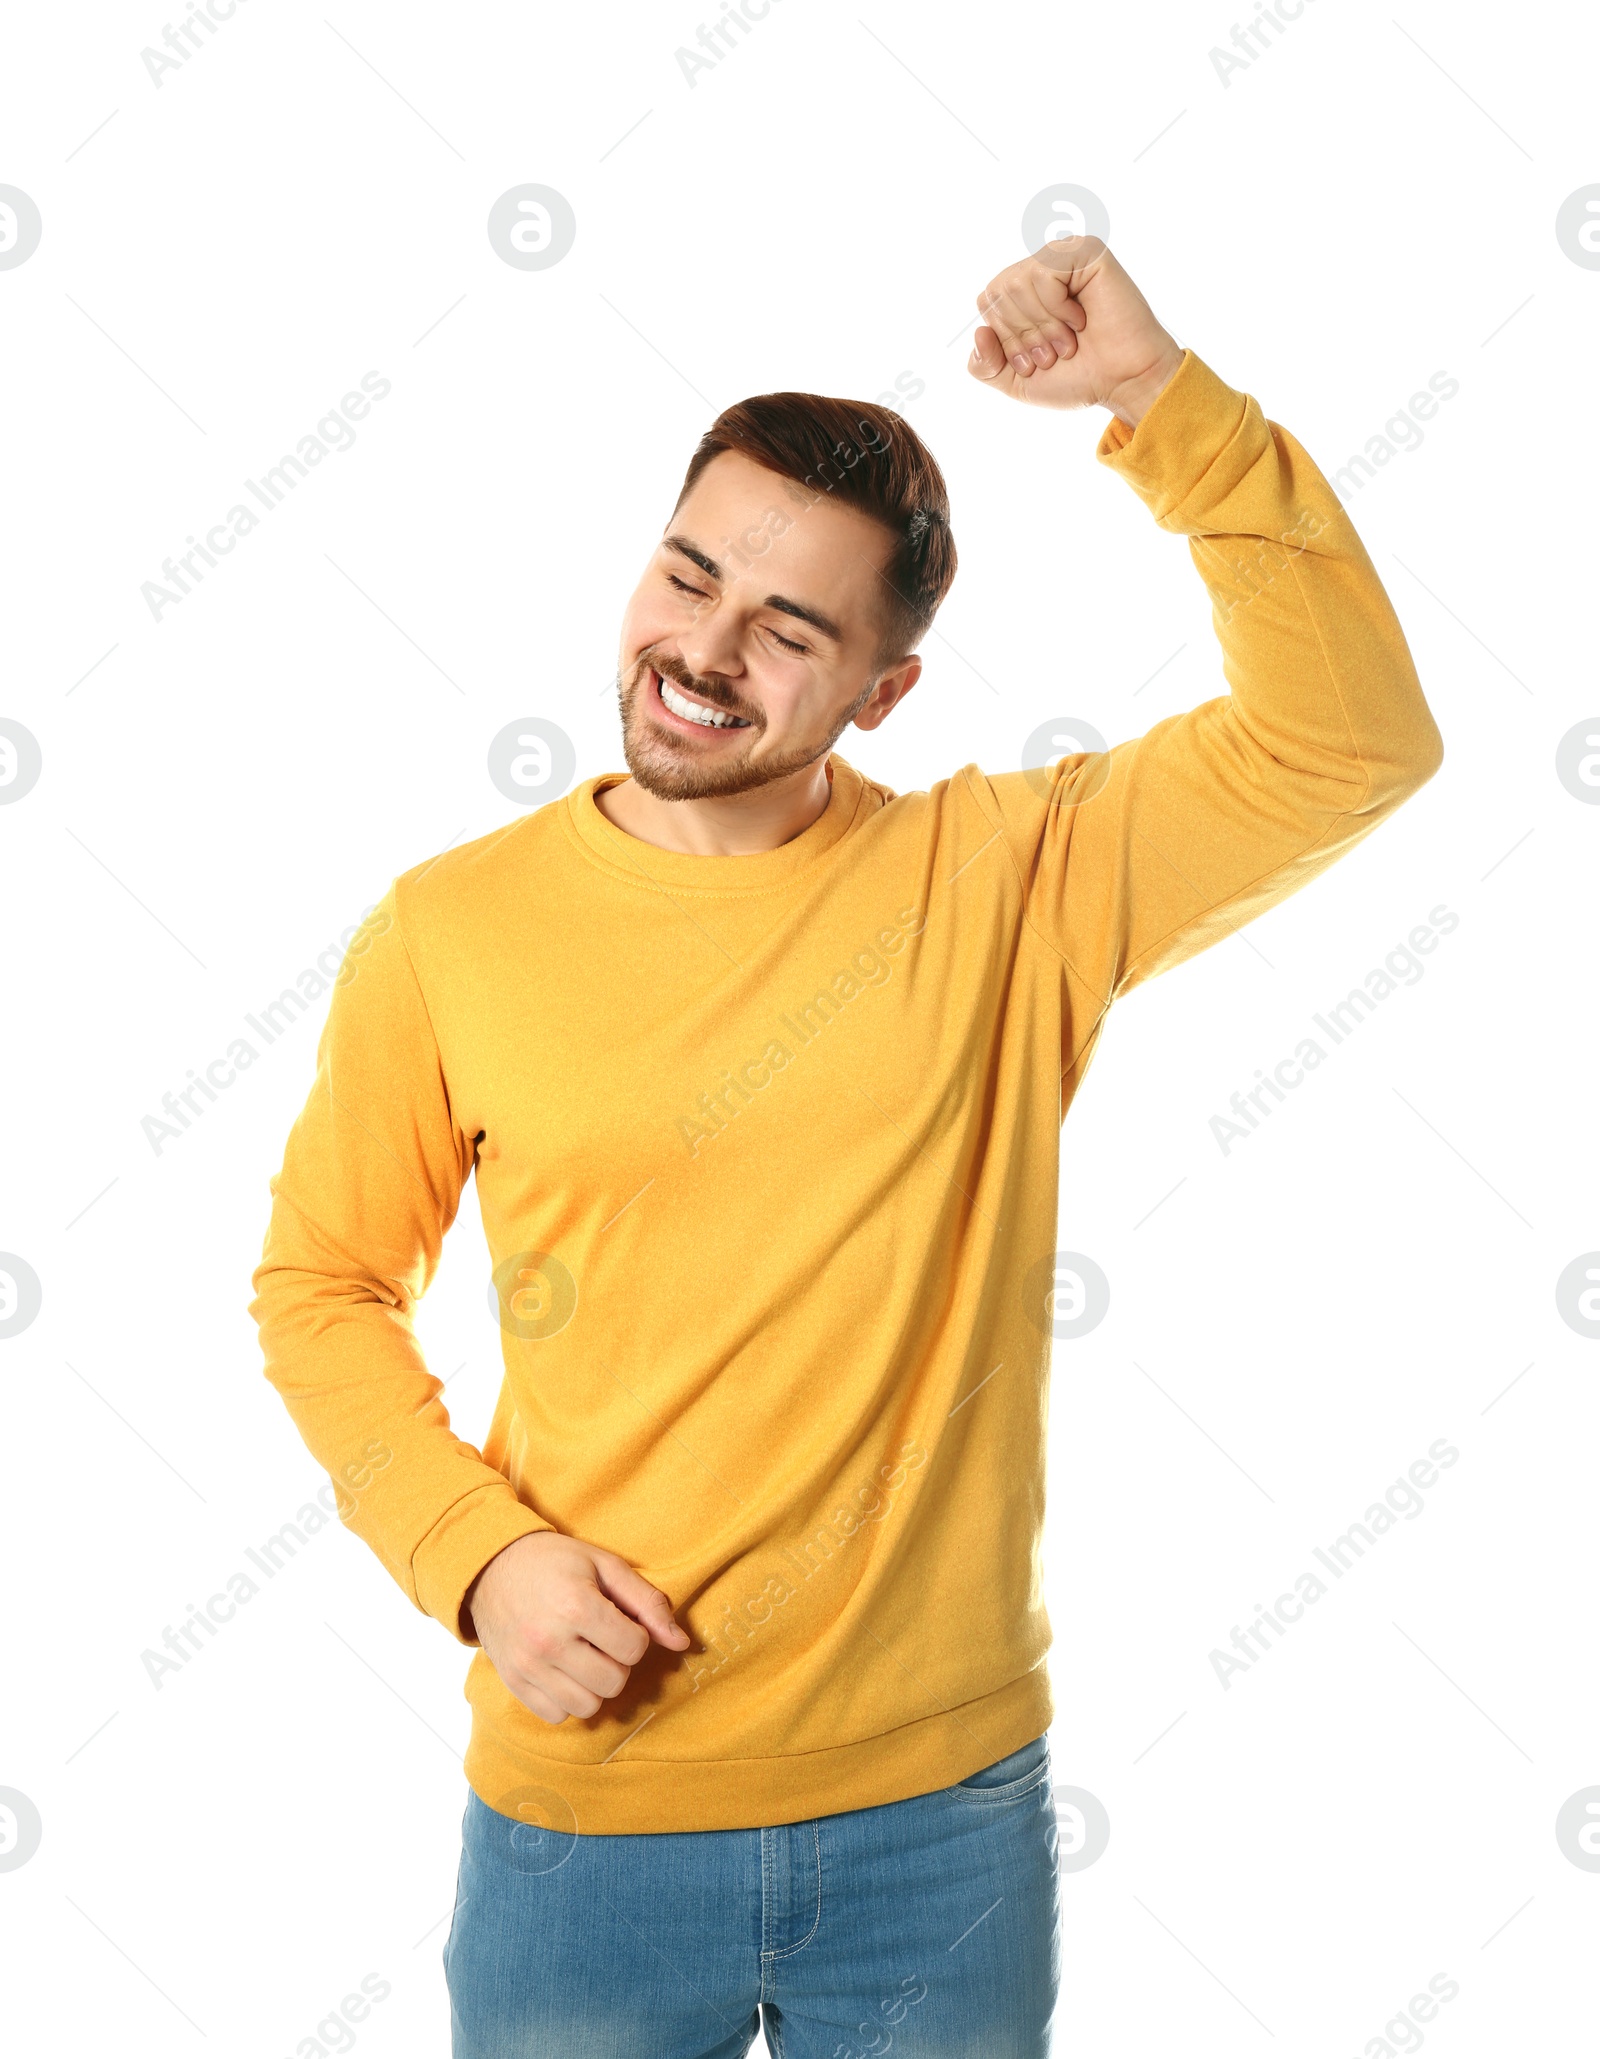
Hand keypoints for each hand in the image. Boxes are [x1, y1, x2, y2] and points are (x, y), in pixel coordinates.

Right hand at [464, 1530, 690, 1723]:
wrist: (490, 1566)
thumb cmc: (555, 1562)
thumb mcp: (605, 1565)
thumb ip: (647, 1602)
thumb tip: (682, 1643)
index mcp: (576, 1606)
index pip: (634, 1648)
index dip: (634, 1634)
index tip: (617, 1619)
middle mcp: (549, 1641)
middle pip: (614, 1682)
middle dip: (618, 1661)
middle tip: (601, 1638)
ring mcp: (528, 1666)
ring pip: (588, 1706)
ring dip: (595, 1684)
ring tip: (584, 1656)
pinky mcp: (513, 1683)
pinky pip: (557, 1715)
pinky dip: (567, 1699)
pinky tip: (564, 1670)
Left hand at [967, 236, 1183, 426]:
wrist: (1121, 381)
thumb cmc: (1077, 378)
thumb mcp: (1016, 381)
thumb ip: (983, 366)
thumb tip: (979, 331)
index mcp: (1023, 292)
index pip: (986, 302)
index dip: (1006, 338)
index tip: (1035, 361)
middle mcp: (1041, 268)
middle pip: (997, 291)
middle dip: (1023, 334)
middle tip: (1053, 352)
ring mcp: (1063, 256)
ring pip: (1016, 282)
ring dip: (1042, 325)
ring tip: (1068, 340)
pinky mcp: (1085, 250)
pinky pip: (1043, 272)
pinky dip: (1056, 307)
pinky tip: (1080, 318)